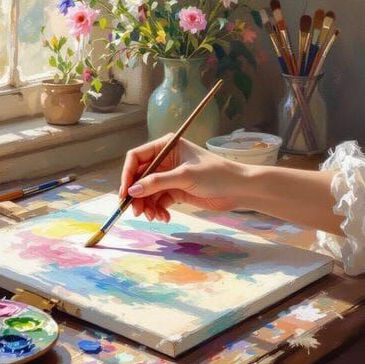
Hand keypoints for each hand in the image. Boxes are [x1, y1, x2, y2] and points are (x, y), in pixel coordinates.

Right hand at [119, 136, 246, 221]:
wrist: (239, 189)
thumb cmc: (216, 175)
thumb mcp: (184, 176)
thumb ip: (156, 182)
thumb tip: (131, 190)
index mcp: (166, 146)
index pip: (136, 158)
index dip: (127, 175)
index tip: (125, 193)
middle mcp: (165, 160)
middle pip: (139, 177)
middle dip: (137, 195)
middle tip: (137, 211)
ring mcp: (169, 176)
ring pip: (147, 192)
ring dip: (147, 206)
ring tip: (153, 217)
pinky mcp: (174, 190)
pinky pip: (157, 200)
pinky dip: (157, 210)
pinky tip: (164, 217)